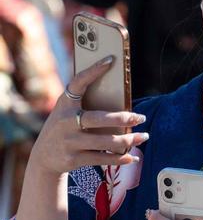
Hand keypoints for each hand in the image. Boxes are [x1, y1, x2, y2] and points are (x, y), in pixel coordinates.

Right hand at [28, 59, 146, 177]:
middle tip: (140, 118)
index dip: (93, 71)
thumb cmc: (64, 129)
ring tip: (143, 136)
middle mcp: (65, 122)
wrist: (43, 158)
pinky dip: (120, 158)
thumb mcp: (67, 114)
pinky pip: (103, 158)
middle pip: (100, 119)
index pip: (78, 83)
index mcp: (64, 105)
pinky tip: (132, 156)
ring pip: (106, 142)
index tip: (111, 60)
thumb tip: (120, 98)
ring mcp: (69, 142)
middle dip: (124, 118)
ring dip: (129, 140)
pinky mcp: (73, 159)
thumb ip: (85, 106)